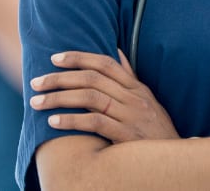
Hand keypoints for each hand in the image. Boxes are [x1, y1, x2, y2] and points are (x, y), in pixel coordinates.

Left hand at [30, 49, 179, 142]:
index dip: (79, 57)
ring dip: (59, 98)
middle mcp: (134, 98)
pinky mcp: (126, 135)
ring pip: (91, 98)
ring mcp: (131, 116)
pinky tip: (53, 122)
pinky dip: (72, 120)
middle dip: (60, 78)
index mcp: (137, 88)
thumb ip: (129, 78)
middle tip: (36, 82)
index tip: (54, 58)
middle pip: (93, 79)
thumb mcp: (147, 100)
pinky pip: (95, 123)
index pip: (106, 63)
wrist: (172, 158)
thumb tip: (116, 52)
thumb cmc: (155, 129)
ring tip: (36, 102)